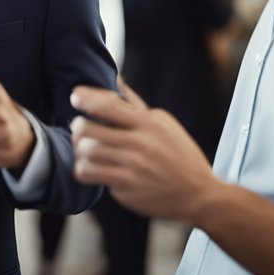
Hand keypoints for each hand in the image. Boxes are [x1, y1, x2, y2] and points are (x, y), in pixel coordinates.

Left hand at [70, 78, 219, 223]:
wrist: (199, 194)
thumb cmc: (179, 155)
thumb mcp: (164, 124)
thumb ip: (136, 105)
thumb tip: (116, 79)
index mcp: (149, 124)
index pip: (108, 105)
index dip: (85, 98)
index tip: (74, 96)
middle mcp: (140, 145)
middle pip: (88, 129)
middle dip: (77, 127)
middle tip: (78, 129)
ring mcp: (132, 169)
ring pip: (86, 152)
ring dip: (79, 149)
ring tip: (83, 149)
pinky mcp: (126, 190)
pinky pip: (90, 174)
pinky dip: (83, 169)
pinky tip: (89, 167)